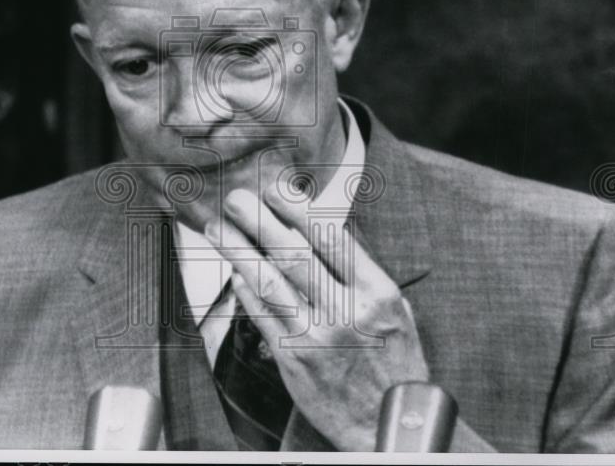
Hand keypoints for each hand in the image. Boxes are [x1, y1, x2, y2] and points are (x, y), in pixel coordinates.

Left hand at [204, 186, 429, 451]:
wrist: (389, 425)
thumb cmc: (394, 364)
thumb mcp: (395, 311)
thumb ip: (362, 274)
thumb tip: (321, 233)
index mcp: (376, 294)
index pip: (330, 239)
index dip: (297, 209)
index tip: (275, 189)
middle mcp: (346, 312)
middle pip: (293, 255)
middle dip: (259, 221)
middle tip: (235, 198)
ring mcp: (317, 337)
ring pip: (270, 282)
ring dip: (239, 251)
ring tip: (219, 229)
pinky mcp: (293, 360)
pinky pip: (262, 317)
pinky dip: (245, 291)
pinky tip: (233, 272)